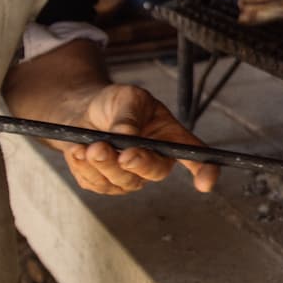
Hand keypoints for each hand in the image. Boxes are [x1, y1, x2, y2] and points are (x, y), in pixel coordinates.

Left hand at [57, 83, 218, 195]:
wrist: (82, 112)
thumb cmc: (114, 103)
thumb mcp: (127, 98)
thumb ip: (129, 115)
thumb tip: (126, 135)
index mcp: (170, 139)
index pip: (195, 156)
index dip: (205, 170)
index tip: (205, 183)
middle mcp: (154, 161)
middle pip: (154, 172)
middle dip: (137, 164)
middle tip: (121, 153)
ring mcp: (130, 176)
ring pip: (122, 181)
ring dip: (104, 165)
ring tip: (89, 147)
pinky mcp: (105, 184)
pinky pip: (96, 184)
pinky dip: (84, 168)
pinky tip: (78, 151)